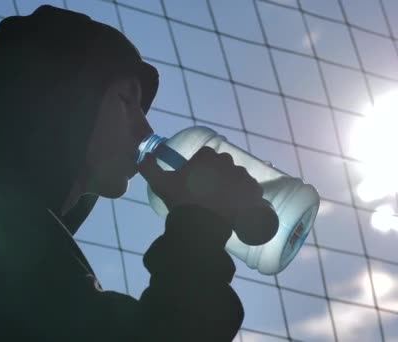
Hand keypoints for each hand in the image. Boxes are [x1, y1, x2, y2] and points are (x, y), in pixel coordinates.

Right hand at [138, 146, 264, 227]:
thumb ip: (149, 167)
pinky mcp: (254, 191)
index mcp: (207, 156)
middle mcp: (227, 161)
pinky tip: (242, 205)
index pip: (207, 156)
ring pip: (239, 176)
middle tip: (210, 193)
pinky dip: (250, 195)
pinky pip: (254, 189)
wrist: (202, 226)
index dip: (202, 167)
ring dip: (234, 184)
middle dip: (219, 175)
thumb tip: (143, 156)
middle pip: (224, 165)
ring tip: (225, 202)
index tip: (197, 180)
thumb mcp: (160, 184)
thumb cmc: (181, 202)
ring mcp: (243, 175)